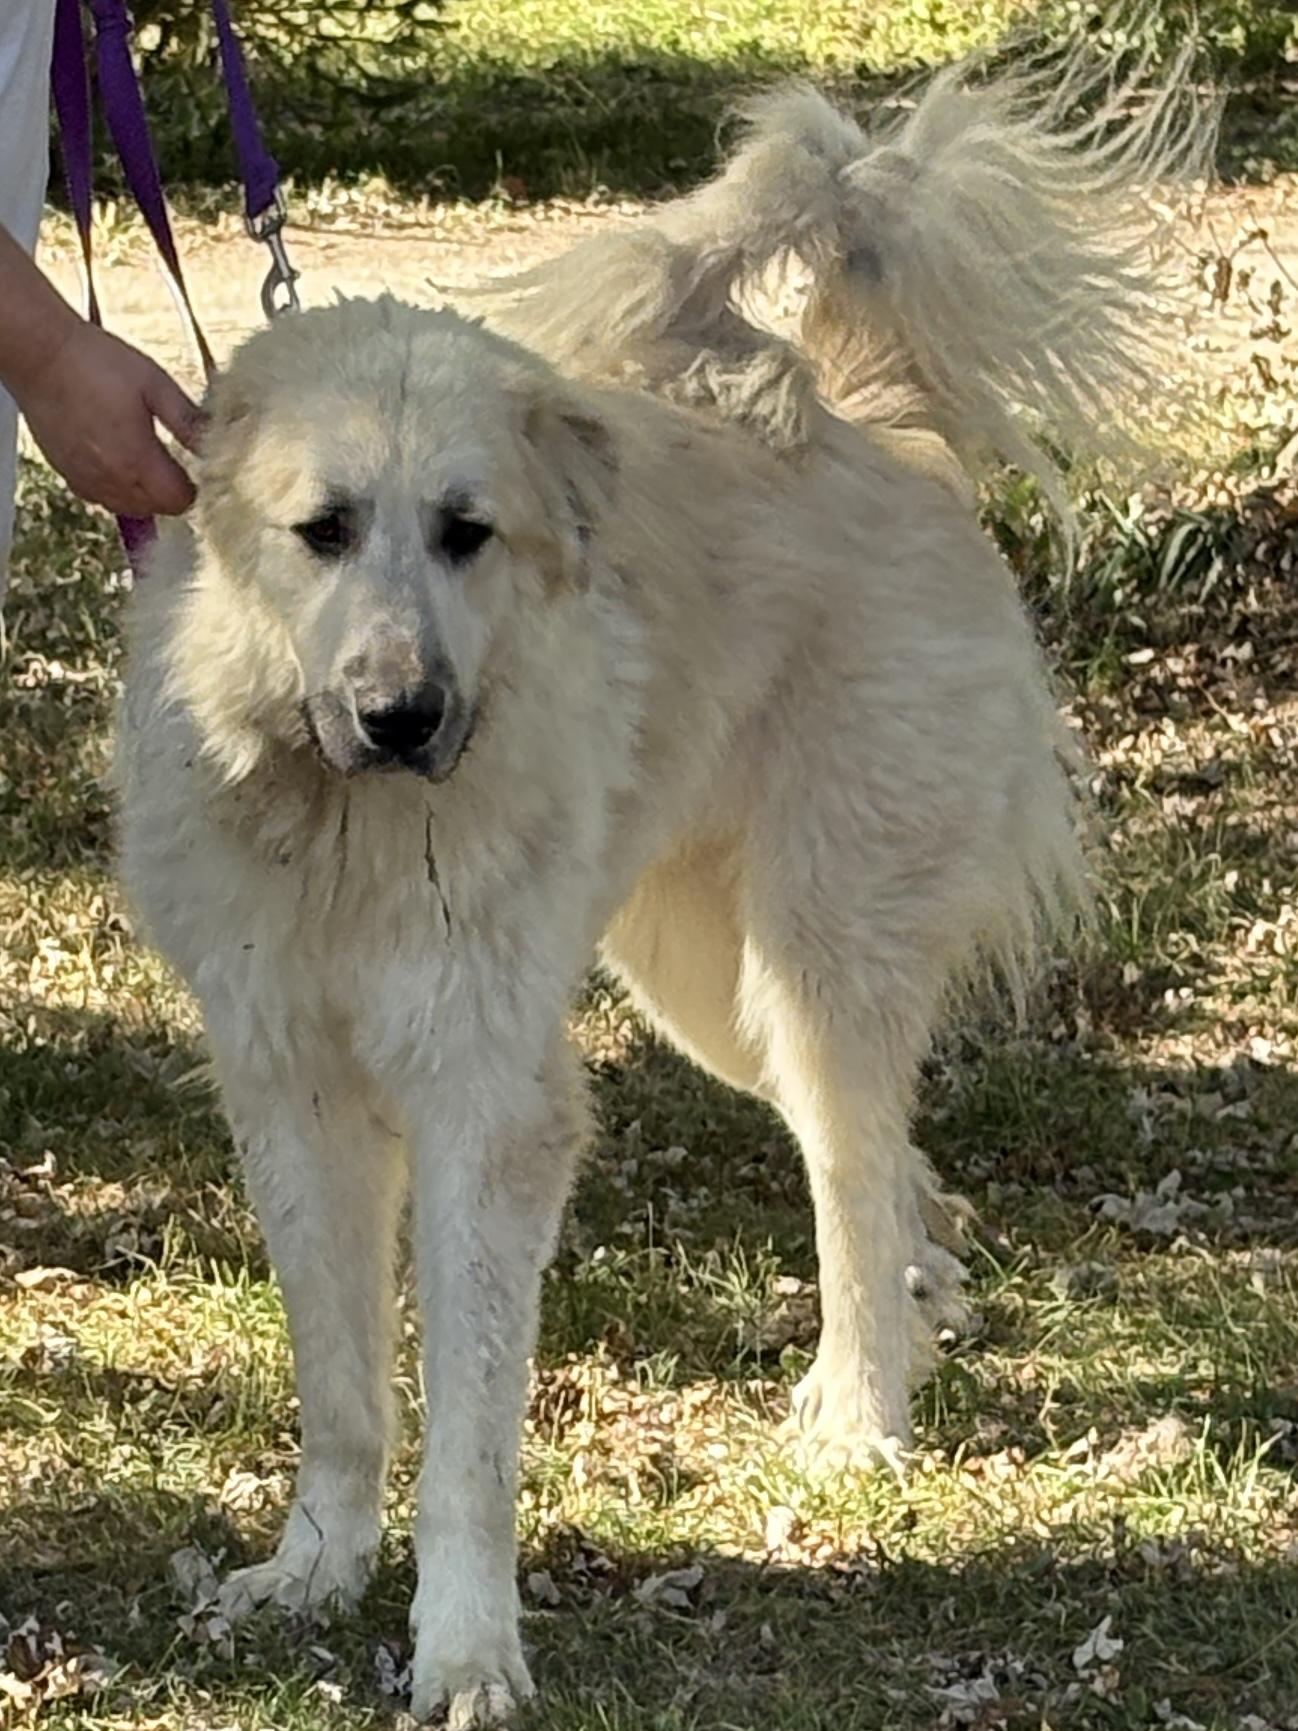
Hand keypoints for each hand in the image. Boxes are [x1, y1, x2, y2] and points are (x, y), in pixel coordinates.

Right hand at [13, 320, 203, 516]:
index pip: (179, 502)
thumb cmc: (96, 363)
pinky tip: (120, 461)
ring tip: (149, 461)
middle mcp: (111, 479)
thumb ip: (187, 419)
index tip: (198, 469)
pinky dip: (117, 489)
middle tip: (176, 462)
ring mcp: (87, 480)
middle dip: (171, 492)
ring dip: (145, 494)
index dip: (194, 487)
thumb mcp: (155, 384)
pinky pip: (102, 498)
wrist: (42, 355)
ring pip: (129, 508)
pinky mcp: (68, 474)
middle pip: (156, 510)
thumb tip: (216, 444)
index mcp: (137, 460)